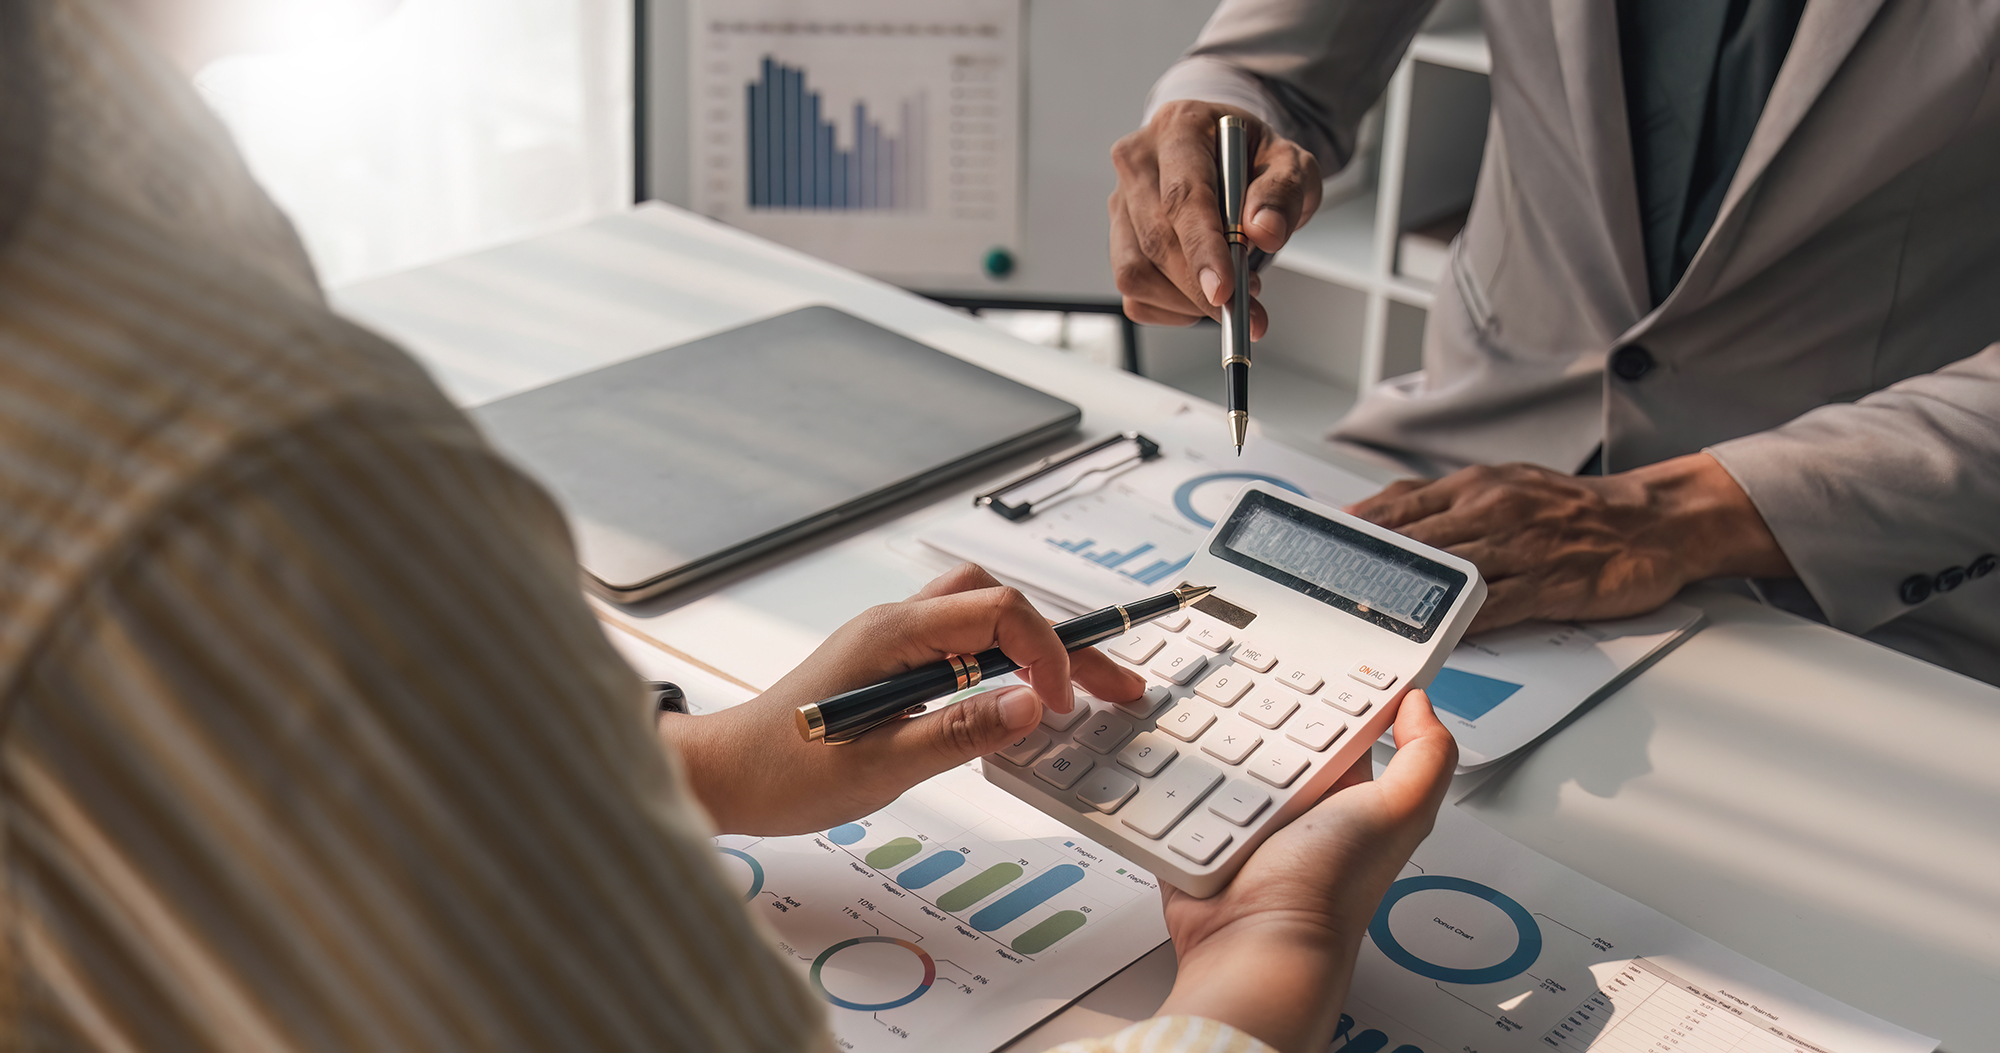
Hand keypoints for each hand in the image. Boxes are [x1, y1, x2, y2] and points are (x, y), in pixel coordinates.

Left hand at [662, 564, 1144, 834]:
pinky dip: (1003, 660)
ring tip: (1079, 689)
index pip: (998, 612)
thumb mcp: (880, 765)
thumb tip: (1030, 705)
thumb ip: (959, 732)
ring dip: (1035, 644)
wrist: (728, 776)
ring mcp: (893, 641)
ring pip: (983, 616)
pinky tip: (1019, 698)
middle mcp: (896, 624)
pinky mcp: (891, 664)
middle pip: (1001, 604)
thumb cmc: (785, 772)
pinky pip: (962, 644)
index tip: (1061, 708)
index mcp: (893, 634)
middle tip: (1113, 687)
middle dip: (1062, 642)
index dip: (1046, 654)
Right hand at [1109, 100, 1322, 338]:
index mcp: (1179, 128)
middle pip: (1156, 240)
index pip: (1182, 197)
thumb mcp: (1289, 163)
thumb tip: (1265, 230)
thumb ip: (1283, 191)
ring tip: (1229, 292)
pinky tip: (1201, 293)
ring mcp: (1120, 202)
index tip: (1224, 291)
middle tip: (1246, 306)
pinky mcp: (1117, 239)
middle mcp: (1138, 161)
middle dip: (1201, 287)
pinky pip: (1134, 295)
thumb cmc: (1253, 157)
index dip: (1202, 249)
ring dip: (1186, 300)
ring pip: (1136, 273)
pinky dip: (1172, 309)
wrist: (1227, 158)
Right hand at [1153, 692, 1457, 1052]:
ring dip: (1205, 730)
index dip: (1329, 689)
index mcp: (1345, 796)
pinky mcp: (1194, 833)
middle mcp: (1296, 806)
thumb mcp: (1398, 815)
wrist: (1252, 947)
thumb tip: (1421, 703)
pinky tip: (1162, 737)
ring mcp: (1241, 820)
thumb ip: (1425, 758)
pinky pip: (1176, 786)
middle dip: (1253, 700)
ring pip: (1219, 753)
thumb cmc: (1326, 892)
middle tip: (1234, 657)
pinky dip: (1168, 766)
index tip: (1309, 647)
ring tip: (1191, 690)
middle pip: (1271, 732)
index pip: (1338, 726)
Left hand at [1345, 453, 1795, 633]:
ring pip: (1449, 575)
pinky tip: (1432, 642)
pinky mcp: (1551, 585)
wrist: (1653, 520)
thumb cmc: (1570, 510)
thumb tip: (1377, 517)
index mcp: (1473, 487)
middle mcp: (1491, 511)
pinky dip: (1461, 626)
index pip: (1396, 507)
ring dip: (1403, 599)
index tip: (1312, 549)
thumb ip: (1439, 503)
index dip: (1351, 530)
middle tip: (1322, 592)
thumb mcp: (1499, 487)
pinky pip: (1497, 608)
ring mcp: (1521, 549)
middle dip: (1365, 568)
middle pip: (1412, 541)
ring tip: (1361, 620)